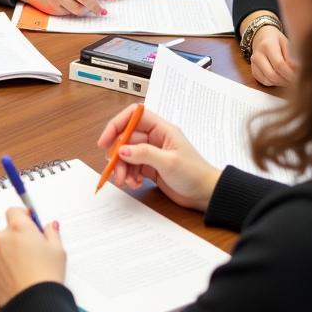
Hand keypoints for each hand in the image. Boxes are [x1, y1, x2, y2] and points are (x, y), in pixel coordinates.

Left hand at [0, 207, 65, 306]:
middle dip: (17, 237)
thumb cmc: (47, 276)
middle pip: (6, 230)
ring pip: (0, 247)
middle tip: (32, 249)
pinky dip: (3, 267)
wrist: (35, 304)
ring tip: (26, 267)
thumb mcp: (58, 250)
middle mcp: (2, 237)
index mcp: (19, 227)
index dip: (22, 216)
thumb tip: (49, 227)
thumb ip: (51, 233)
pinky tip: (17, 276)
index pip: (14, 211)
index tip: (30, 223)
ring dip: (9, 252)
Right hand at [97, 104, 219, 211]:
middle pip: (126, 138)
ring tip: (125, 181)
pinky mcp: (150, 167)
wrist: (206, 194)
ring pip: (126, 155)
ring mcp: (151, 153)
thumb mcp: (169, 162)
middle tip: (115, 170)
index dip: (117, 124)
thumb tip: (121, 150)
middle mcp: (154, 138)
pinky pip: (132, 167)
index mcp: (161, 129)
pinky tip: (135, 184)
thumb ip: (144, 154)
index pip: (133, 116)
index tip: (105, 141)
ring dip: (122, 168)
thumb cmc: (194, 174)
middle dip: (117, 154)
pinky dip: (129, 175)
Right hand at [248, 24, 296, 86]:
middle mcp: (258, 55)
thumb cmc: (277, 40)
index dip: (291, 73)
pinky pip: (264, 82)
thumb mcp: (287, 42)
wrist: (262, 37)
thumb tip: (299, 70)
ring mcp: (254, 64)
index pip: (279, 64)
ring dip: (282, 83)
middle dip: (287, 81)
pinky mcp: (253, 71)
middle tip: (298, 81)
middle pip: (272, 75)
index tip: (301, 75)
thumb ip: (292, 56)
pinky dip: (275, 83)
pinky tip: (282, 79)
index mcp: (267, 45)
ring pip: (268, 80)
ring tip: (292, 80)